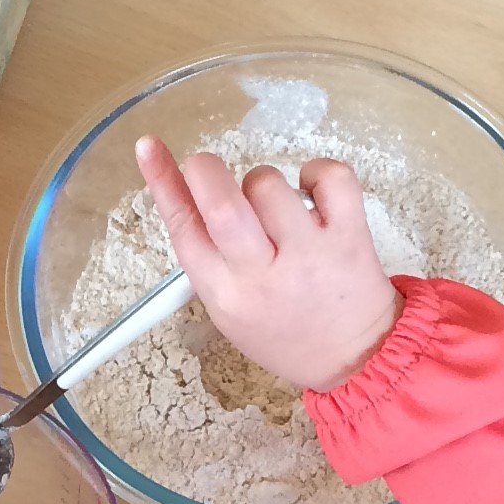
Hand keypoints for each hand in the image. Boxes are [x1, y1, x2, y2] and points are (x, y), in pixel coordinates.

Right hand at [136, 136, 397, 393]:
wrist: (353, 357)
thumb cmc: (283, 332)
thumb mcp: (228, 310)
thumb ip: (207, 260)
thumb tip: (183, 193)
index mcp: (225, 293)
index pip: (183, 228)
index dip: (162, 181)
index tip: (150, 146)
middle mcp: (262, 273)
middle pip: (221, 202)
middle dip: (205, 169)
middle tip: (208, 168)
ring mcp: (308, 253)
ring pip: (268, 184)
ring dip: (262, 182)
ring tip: (275, 207)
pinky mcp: (349, 236)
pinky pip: (330, 178)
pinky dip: (317, 171)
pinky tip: (313, 191)